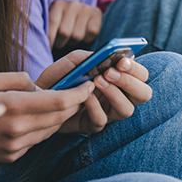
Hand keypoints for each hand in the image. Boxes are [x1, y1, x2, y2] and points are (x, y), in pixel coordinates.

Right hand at [0, 72, 91, 162]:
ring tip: (64, 100)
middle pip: (59, 118)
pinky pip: (36, 140)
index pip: (58, 102)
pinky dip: (43, 127)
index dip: (78, 93)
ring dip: (60, 116)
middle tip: (81, 88)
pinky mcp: (11, 155)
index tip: (88, 84)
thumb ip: (16, 78)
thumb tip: (36, 84)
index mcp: (13, 108)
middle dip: (74, 103)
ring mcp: (15, 146)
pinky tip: (39, 116)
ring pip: (50, 130)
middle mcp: (18, 130)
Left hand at [36, 50, 150, 133]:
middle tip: (110, 73)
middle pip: (143, 94)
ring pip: (127, 110)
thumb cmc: (59, 76)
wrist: (38, 94)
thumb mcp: (74, 61)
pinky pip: (102, 120)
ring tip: (96, 82)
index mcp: (119, 78)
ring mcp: (108, 112)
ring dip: (114, 94)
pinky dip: (94, 106)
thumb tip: (112, 57)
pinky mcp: (93, 124)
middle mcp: (119, 96)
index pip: (141, 75)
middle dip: (129, 82)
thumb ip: (92, 57)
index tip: (121, 61)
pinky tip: (83, 97)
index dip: (136, 69)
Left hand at [48, 0, 101, 48]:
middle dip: (61, 43)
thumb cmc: (63, 24)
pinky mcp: (97, 14)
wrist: (83, 15)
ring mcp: (85, 8)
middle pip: (64, 32)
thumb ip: (48, 31)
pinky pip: (91, 33)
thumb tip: (43, 49)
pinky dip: (87, 39)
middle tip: (60, 43)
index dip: (49, 39)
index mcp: (57, 5)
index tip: (48, 49)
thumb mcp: (54, 24)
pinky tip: (84, 35)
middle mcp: (71, 4)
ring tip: (71, 39)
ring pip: (77, 35)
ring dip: (73, 42)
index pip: (52, 23)